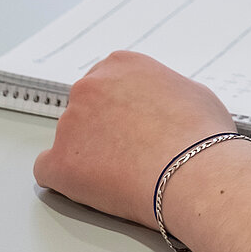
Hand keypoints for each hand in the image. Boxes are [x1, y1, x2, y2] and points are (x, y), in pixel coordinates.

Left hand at [33, 51, 234, 230]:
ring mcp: (69, 123)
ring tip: (123, 174)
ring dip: (88, 154)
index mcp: (121, 65)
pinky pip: (49, 170)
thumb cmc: (201, 135)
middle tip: (128, 151)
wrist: (194, 171)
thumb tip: (162, 105)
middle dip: (102, 128)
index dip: (120, 108)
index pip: (106, 83)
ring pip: (69, 140)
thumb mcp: (192, 92)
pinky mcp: (59, 162)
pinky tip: (92, 186)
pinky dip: (67, 180)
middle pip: (84, 108)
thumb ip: (163, 92)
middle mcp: (89, 86)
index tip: (131, 124)